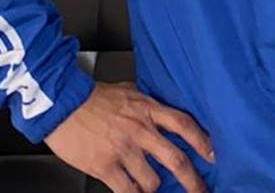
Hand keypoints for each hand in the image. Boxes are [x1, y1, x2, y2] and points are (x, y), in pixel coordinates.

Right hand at [45, 81, 213, 192]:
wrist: (61, 104)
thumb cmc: (92, 97)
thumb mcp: (129, 91)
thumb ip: (147, 104)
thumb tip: (161, 111)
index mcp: (148, 109)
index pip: (185, 125)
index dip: (203, 142)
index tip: (212, 155)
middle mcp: (141, 131)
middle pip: (177, 159)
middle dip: (192, 180)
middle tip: (199, 189)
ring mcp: (123, 150)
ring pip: (153, 181)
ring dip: (156, 189)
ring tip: (154, 189)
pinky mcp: (105, 167)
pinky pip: (127, 190)